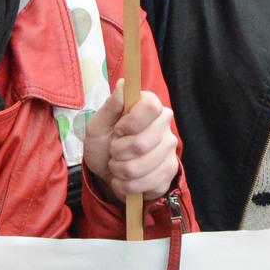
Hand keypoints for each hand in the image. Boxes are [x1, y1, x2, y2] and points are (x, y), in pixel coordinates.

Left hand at [82, 81, 177, 202]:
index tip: (118, 129)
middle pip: (142, 143)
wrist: (107, 172)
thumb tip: (124, 84)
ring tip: (117, 166)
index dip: (130, 122)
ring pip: (141, 167)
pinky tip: (124, 179)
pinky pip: (146, 184)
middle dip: (118, 152)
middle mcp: (165, 126)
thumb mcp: (98, 124)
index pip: (151, 107)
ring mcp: (170, 150)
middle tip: (113, 150)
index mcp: (149, 106)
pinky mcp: (170, 173)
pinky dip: (127, 186)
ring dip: (120, 170)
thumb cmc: (103, 142)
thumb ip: (111, 105)